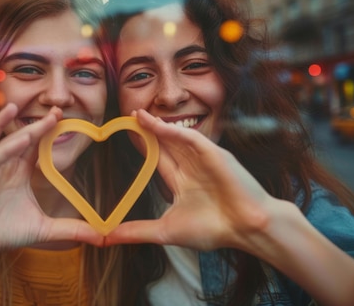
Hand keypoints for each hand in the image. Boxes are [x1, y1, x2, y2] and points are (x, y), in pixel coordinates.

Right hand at [0, 103, 102, 263]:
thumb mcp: (42, 229)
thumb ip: (70, 229)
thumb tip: (100, 236)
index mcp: (19, 170)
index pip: (37, 145)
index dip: (50, 131)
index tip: (66, 118)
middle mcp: (4, 164)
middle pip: (24, 137)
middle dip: (41, 124)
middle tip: (60, 110)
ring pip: (8, 142)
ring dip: (24, 128)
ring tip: (44, 119)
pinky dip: (8, 147)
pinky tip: (24, 138)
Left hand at [105, 110, 277, 251]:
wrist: (246, 228)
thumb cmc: (214, 230)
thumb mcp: (166, 230)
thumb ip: (137, 231)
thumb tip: (107, 238)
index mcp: (183, 183)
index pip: (159, 160)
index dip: (144, 148)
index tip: (126, 137)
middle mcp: (192, 167)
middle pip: (164, 144)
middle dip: (147, 131)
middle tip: (127, 117)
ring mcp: (203, 158)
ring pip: (174, 137)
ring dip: (155, 125)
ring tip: (136, 115)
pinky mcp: (212, 152)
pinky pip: (188, 137)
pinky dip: (170, 131)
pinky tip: (153, 124)